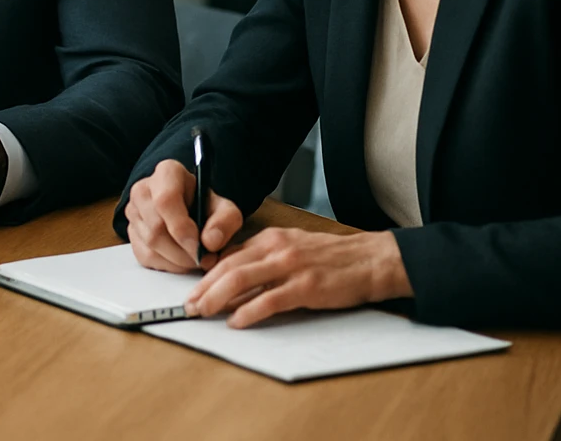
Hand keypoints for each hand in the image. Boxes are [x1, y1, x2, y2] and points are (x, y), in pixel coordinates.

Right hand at [124, 158, 242, 271]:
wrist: (193, 212)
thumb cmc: (207, 207)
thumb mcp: (226, 209)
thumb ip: (225, 222)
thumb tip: (210, 242)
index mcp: (167, 173)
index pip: (165, 201)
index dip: (181, 227)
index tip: (200, 247)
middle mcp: (143, 189)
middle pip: (156, 228)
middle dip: (183, 251)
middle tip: (205, 259)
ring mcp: (133, 212)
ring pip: (150, 245)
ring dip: (178, 261)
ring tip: (198, 259)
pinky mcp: (131, 233)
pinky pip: (146, 257)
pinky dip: (168, 265)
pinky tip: (183, 260)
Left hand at [186, 227, 412, 327]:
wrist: (370, 260)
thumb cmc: (331, 258)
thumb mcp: (292, 247)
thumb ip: (264, 258)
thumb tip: (234, 276)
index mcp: (270, 238)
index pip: (229, 256)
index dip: (206, 275)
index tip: (192, 290)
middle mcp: (276, 248)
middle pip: (228, 267)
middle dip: (204, 287)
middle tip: (189, 305)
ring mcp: (291, 266)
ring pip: (241, 280)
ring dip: (217, 298)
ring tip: (203, 312)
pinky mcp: (306, 287)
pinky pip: (269, 300)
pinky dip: (249, 312)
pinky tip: (237, 322)